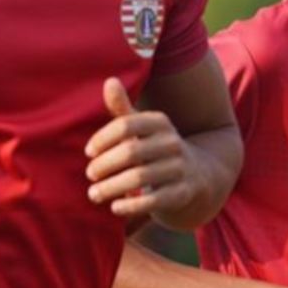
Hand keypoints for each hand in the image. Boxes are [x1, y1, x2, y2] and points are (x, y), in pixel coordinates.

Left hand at [86, 79, 198, 219]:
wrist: (199, 176)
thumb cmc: (156, 149)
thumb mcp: (141, 128)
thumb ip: (122, 109)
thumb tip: (109, 80)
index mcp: (160, 122)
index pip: (125, 125)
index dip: (102, 139)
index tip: (89, 152)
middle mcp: (172, 143)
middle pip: (130, 152)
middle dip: (104, 165)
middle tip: (90, 174)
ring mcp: (180, 168)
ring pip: (139, 178)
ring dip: (111, 187)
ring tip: (94, 194)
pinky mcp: (182, 193)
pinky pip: (153, 200)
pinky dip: (130, 205)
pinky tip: (114, 207)